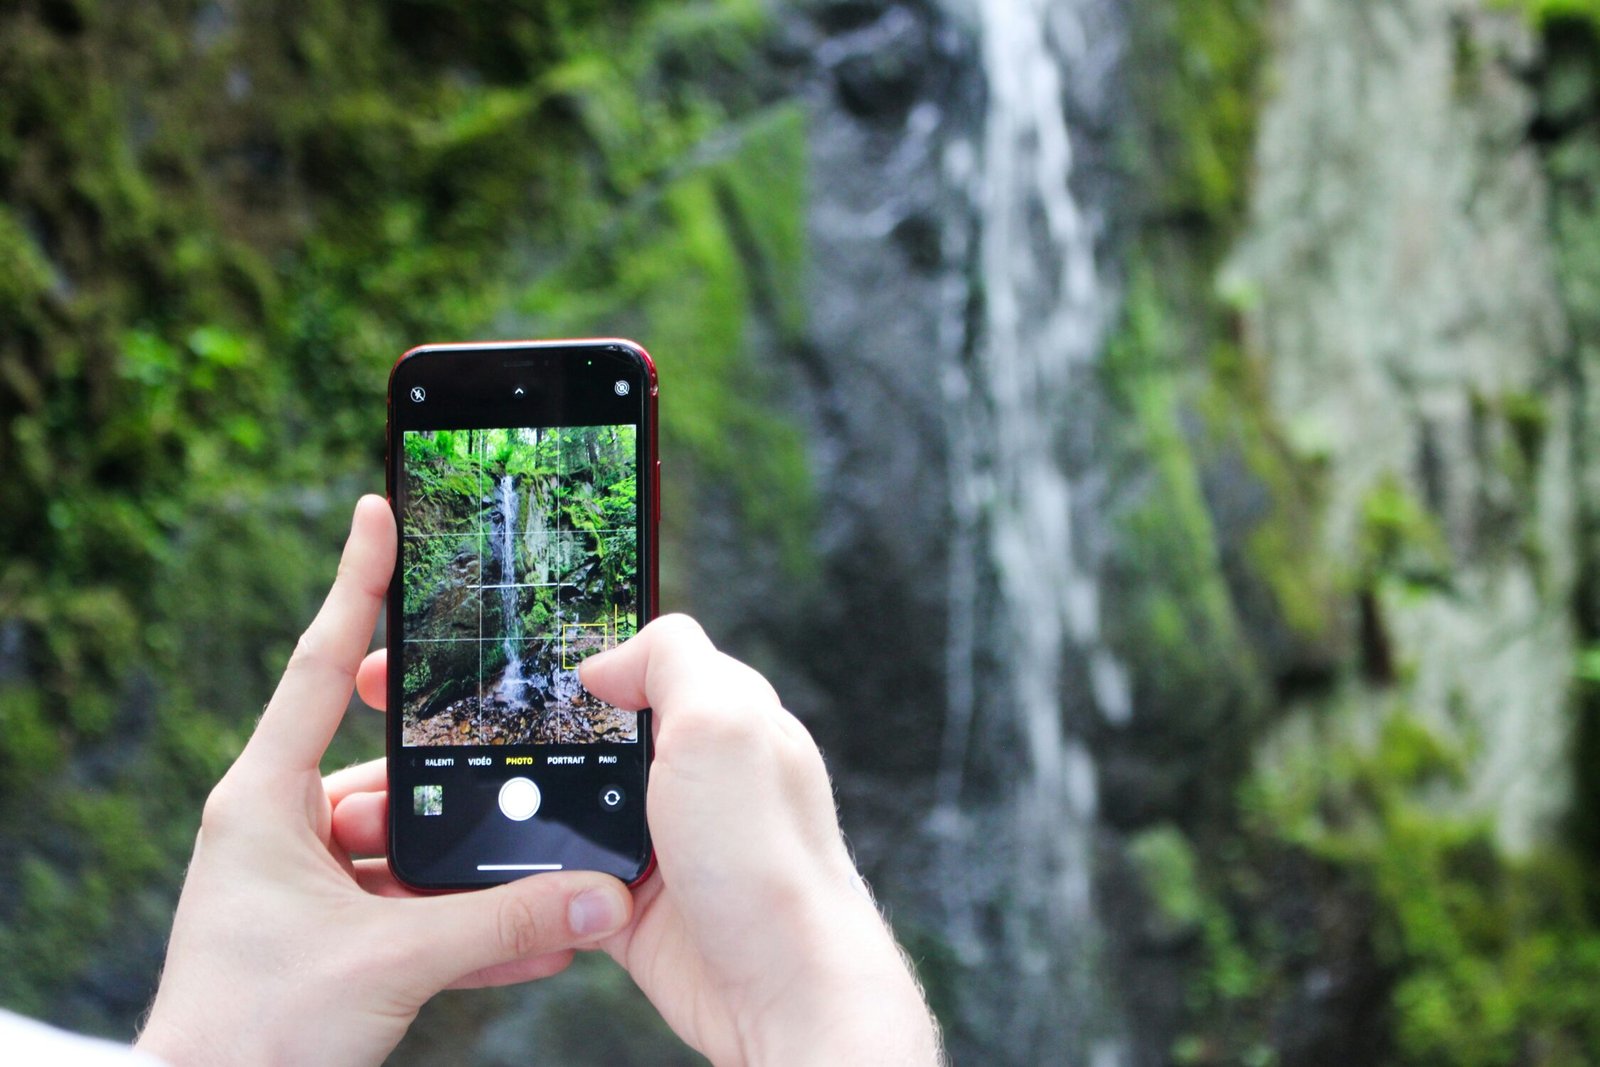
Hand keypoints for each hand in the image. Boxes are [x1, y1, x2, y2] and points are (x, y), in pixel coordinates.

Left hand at [136, 497, 633, 1066]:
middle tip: (517, 764)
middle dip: (458, 788)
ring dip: (470, 872)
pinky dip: (460, 921)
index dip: (355, 583)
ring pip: (406, 847)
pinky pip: (406, 907)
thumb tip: (597, 898)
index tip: (378, 512)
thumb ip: (501, 926)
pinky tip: (530, 937)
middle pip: (388, 774)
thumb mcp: (389, 962)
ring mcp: (301, 884)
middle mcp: (278, 829)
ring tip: (542, 881)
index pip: (319, 666)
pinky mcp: (324, 934)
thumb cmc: (253, 1034)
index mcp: (263, 800)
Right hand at [581, 618, 941, 1064]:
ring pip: (579, 806)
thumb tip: (609, 661)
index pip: (663, 664)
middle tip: (537, 754)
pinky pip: (570, 875)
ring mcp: (670, 842)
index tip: (566, 683)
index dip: (612, 667)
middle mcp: (704, 779)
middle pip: (608, 736)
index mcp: (733, 723)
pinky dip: (549, 877)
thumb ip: (673, 663)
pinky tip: (546, 876)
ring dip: (551, 815)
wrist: (778, 990)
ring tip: (539, 821)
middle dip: (566, 744)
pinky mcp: (637, 902)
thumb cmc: (769, 861)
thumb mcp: (723, 722)